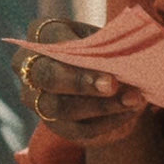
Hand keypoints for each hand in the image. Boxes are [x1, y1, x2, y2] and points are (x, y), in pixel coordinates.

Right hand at [12, 18, 149, 144]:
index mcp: (41, 33)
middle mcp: (29, 67)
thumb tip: (125, 60)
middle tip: (113, 85)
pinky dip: (108, 121)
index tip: (102, 61)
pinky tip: (130, 112)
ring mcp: (37, 99)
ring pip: (59, 108)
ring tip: (133, 99)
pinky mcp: (55, 126)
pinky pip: (77, 129)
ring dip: (100, 105)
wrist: (105, 78)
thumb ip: (109, 47)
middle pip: (47, 77)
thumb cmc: (103, 48)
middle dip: (81, 82)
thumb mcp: (105, 39)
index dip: (75, 52)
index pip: (50, 41)